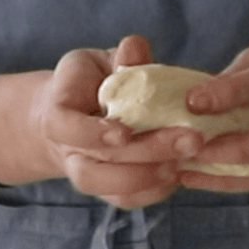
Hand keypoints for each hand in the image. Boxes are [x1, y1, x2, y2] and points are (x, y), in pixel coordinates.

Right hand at [32, 35, 202, 207]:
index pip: (64, 128)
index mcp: (58, 115)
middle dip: (144, 154)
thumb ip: (120, 57)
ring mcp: (88, 174)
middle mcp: (69, 151)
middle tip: (190, 139)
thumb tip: (135, 48)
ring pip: (110, 191)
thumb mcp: (100, 61)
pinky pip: (127, 199)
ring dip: (150, 178)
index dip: (92, 133)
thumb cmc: (90, 80)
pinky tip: (181, 172)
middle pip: (95, 168)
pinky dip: (155, 190)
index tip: (124, 132)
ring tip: (184, 162)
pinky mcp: (109, 189)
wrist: (74, 111)